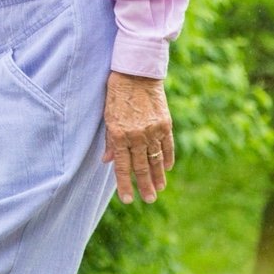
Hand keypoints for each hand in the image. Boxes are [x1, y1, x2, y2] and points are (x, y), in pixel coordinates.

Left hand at [102, 71, 174, 203]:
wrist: (136, 73)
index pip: (122, 166)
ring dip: (158, 176)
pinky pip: (167, 146)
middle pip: (141, 167)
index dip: (125, 184)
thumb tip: (106, 160)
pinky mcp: (165, 124)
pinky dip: (167, 158)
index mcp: (119, 134)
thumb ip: (109, 140)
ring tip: (159, 189)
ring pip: (156, 160)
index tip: (128, 199)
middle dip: (144, 186)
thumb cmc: (116, 93)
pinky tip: (167, 168)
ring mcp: (152, 130)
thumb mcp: (107, 116)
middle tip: (149, 200)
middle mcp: (136, 135)